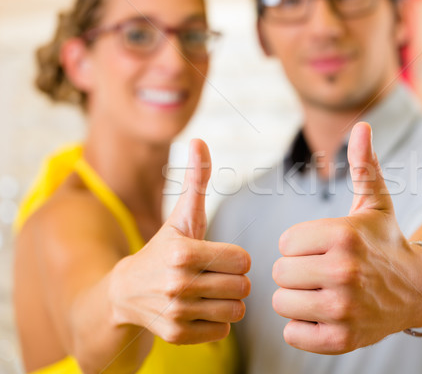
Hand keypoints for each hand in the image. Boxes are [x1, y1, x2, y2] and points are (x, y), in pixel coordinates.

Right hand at [109, 139, 250, 344]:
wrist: (123, 293)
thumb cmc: (162, 249)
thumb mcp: (181, 217)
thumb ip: (196, 180)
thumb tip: (199, 140)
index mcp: (183, 252)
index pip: (243, 260)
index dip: (235, 258)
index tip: (219, 256)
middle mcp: (178, 284)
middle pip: (243, 287)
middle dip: (234, 280)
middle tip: (214, 276)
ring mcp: (176, 312)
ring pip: (236, 311)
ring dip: (227, 302)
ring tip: (208, 292)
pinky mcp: (176, 335)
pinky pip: (222, 331)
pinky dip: (216, 322)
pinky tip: (198, 310)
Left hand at [272, 123, 421, 353]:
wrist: (417, 289)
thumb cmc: (386, 242)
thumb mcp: (375, 203)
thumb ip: (363, 165)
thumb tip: (362, 125)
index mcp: (343, 235)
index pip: (284, 243)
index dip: (299, 246)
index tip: (322, 248)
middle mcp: (343, 272)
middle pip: (281, 272)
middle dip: (297, 271)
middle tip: (322, 272)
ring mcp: (343, 309)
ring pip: (282, 302)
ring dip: (297, 298)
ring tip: (323, 292)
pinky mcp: (341, 339)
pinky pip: (292, 333)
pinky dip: (303, 327)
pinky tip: (324, 314)